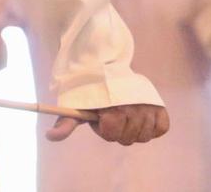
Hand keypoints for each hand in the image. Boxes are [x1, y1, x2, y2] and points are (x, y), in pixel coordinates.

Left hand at [47, 103, 169, 145]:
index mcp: (113, 107)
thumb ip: (65, 123)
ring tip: (126, 116)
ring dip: (134, 130)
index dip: (104, 129)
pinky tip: (141, 118)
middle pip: (128, 138)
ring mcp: (149, 107)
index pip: (111, 134)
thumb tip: (49, 136)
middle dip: (118, 131)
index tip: (101, 117)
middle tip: (113, 116)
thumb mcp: (78, 107)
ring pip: (144, 136)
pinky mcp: (160, 107)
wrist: (110, 71)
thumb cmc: (94, 93)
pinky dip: (152, 127)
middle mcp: (134, 107)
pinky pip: (161, 128)